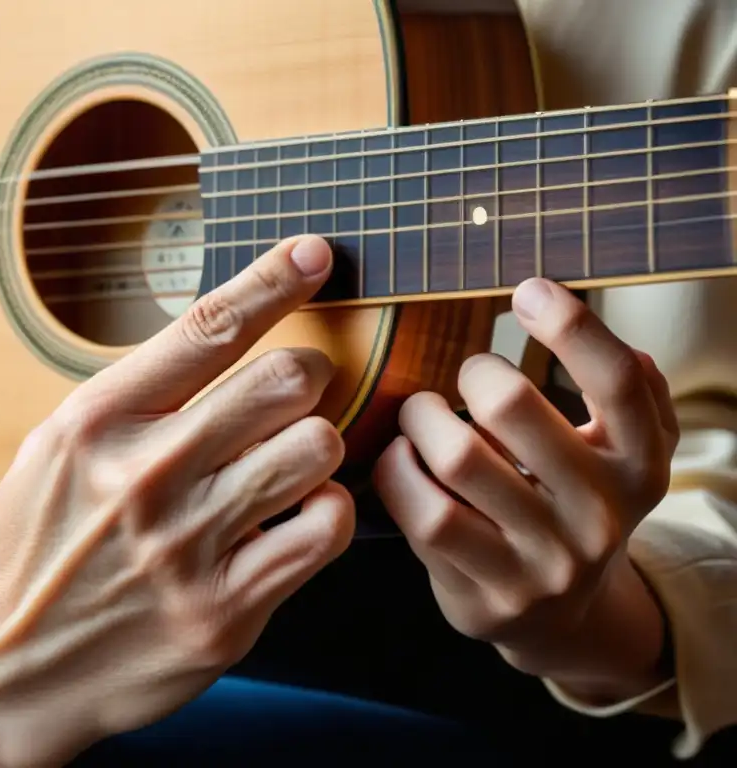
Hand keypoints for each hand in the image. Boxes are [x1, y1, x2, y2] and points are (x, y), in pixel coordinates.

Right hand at [0, 236, 354, 767]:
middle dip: (307, 374)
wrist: (9, 668)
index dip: (272, 280)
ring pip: (316, 448)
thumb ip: (135, 399)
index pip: (206, 328)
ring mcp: (188, 545)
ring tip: (292, 462)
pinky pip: (324, 530)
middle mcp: (146, 474)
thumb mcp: (57, 450)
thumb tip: (224, 339)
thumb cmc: (40, 548)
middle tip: (295, 392)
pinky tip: (297, 518)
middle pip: (285, 380)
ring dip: (317, 446)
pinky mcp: (224, 610)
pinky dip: (325, 514)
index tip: (312, 253)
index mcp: (99, 422)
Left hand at [373, 278, 678, 701]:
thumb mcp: (623, 458)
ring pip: (457, 459)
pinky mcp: (488, 595)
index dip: (572, 324)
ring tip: (420, 413)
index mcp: (639, 468)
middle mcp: (600, 518)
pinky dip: (397, 472)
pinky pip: (424, 515)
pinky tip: (400, 459)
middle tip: (463, 373)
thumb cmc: (577, 508)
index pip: (618, 383)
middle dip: (472, 372)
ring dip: (422, 418)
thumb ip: (634, 401)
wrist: (561, 617)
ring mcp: (543, 563)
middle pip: (512, 407)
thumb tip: (632, 352)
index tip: (526, 290)